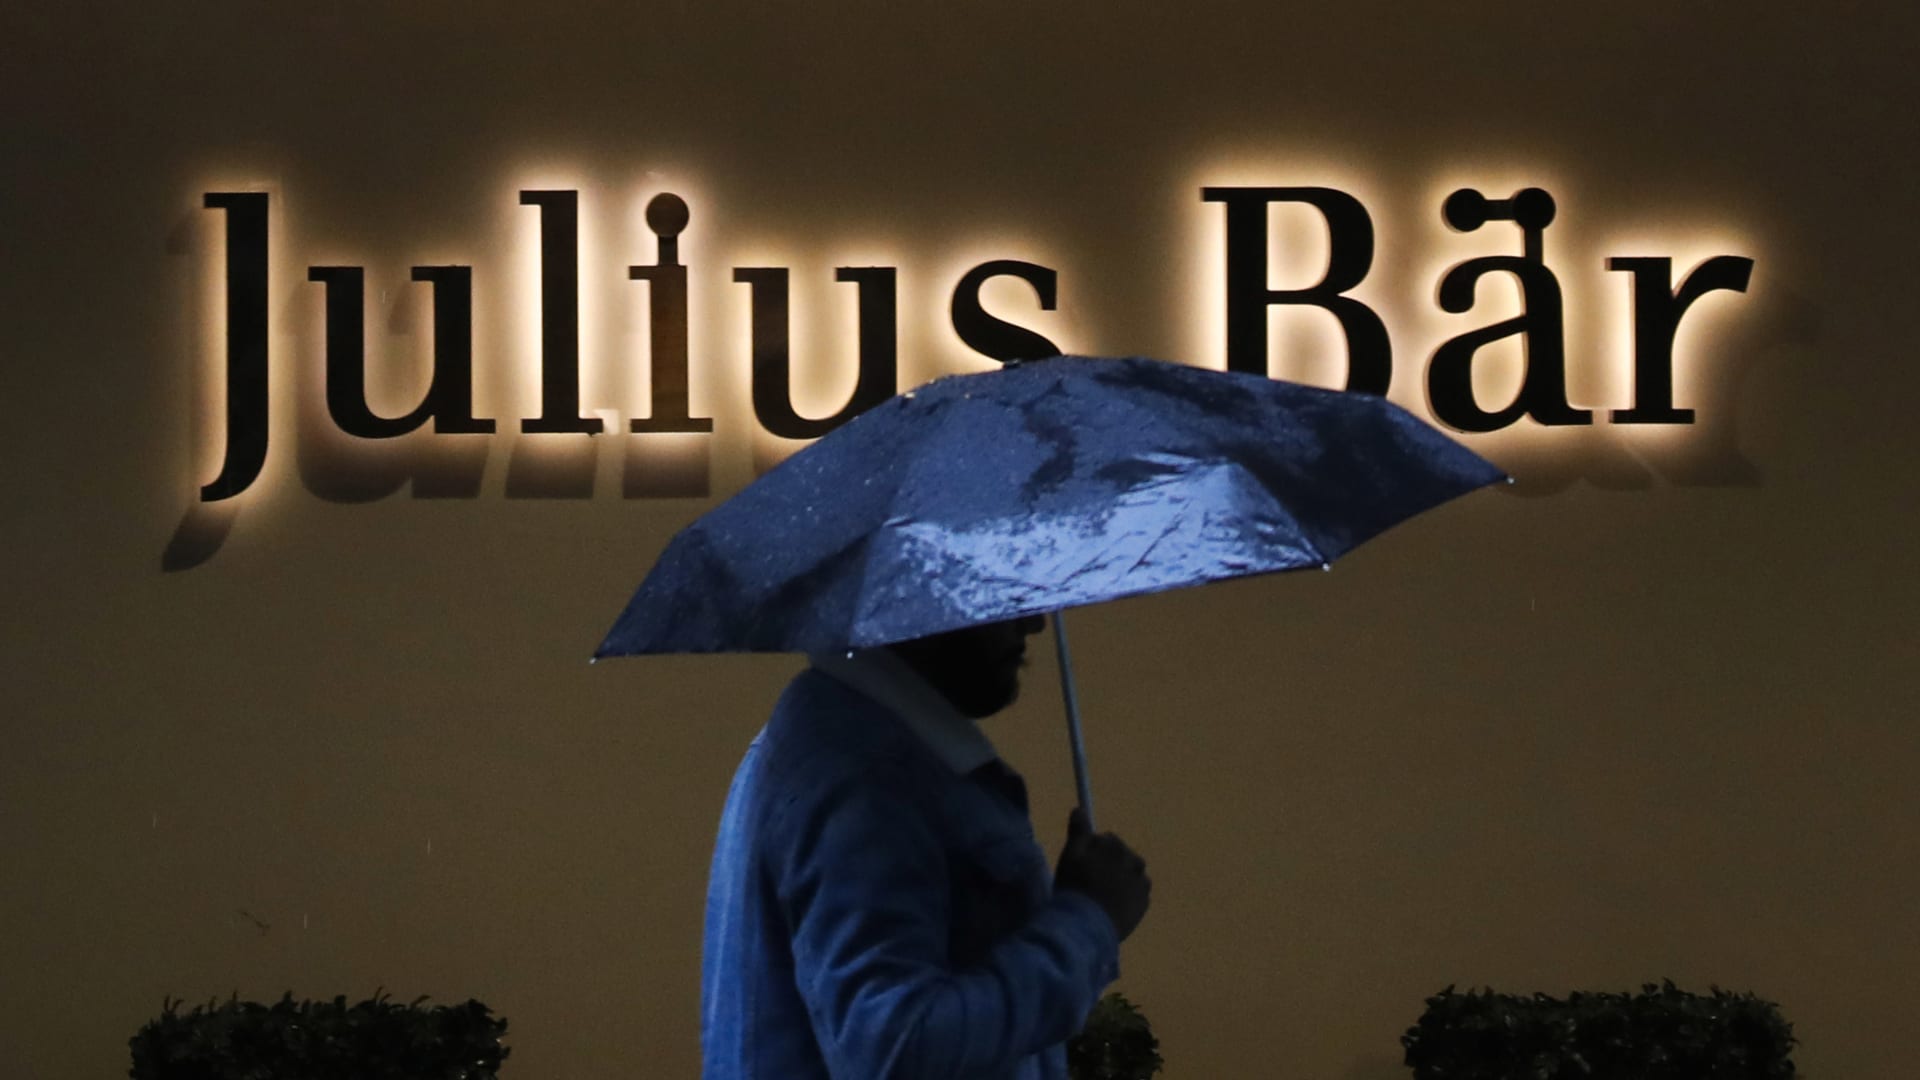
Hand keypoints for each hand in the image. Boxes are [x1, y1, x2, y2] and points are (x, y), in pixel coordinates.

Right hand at [1053, 807, 1151, 942]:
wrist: (1089, 925)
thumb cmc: (1075, 888)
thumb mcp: (1070, 856)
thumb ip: (1078, 832)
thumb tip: (1079, 809)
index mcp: (1115, 846)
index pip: (1107, 840)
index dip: (1094, 851)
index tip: (1084, 865)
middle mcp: (1133, 860)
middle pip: (1122, 856)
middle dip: (1111, 863)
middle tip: (1093, 882)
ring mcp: (1141, 883)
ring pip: (1131, 874)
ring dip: (1122, 879)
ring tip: (1104, 896)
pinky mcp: (1145, 903)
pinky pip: (1137, 893)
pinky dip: (1128, 896)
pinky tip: (1113, 906)